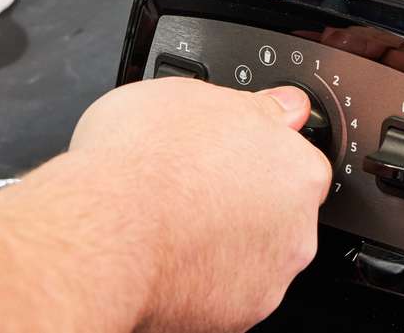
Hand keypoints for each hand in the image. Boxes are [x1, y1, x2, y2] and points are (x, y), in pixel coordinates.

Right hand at [67, 79, 331, 332]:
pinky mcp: (234, 318)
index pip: (296, 162)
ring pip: (251, 257)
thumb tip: (282, 105)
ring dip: (223, 244)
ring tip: (172, 225)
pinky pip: (222, 294)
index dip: (256, 156)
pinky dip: (200, 281)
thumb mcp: (197, 94)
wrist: (106, 231)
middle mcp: (295, 230)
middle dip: (243, 202)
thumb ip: (255, 106)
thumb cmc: (144, 160)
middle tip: (194, 187)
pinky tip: (167, 259)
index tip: (227, 155)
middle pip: (279, 213)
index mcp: (297, 170)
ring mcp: (266, 279)